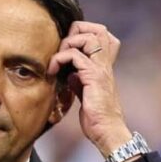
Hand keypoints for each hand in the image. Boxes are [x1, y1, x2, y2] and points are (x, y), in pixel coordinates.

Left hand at [48, 21, 132, 156]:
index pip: (102, 36)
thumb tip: (70, 74)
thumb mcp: (85, 95)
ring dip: (68, 43)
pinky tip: (53, 71)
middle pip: (99, 30)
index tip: (68, 49)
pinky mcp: (93, 77)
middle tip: (62, 49)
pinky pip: (75, 56)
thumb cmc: (97, 118)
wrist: (107, 132)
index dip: (84, 34)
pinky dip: (60, 58)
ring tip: (57, 59)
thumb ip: (79, 81)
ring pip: (89, 37)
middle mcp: (105, 64)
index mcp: (104, 67)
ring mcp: (101, 69)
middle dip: (76, 32)